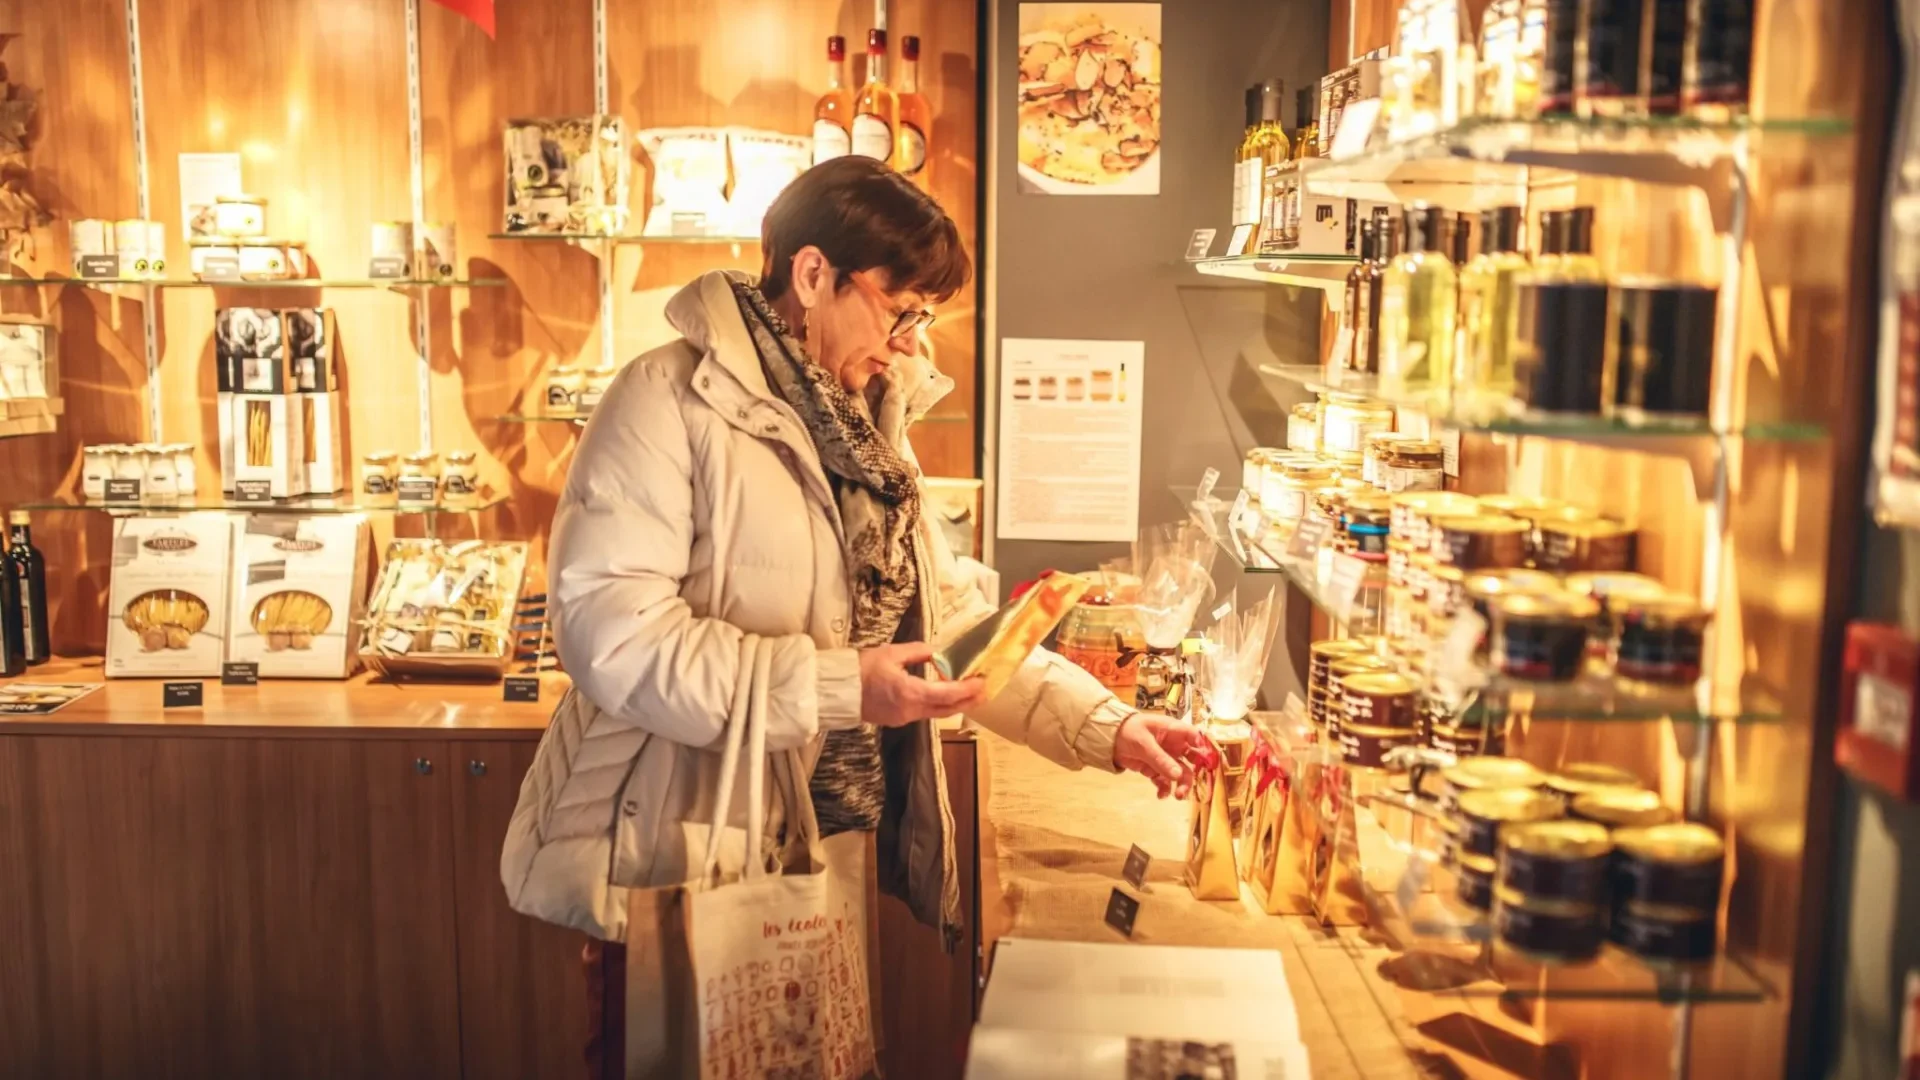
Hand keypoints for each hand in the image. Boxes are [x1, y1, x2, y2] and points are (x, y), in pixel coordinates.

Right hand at [858, 642, 985, 727]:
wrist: (837, 691)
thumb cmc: (861, 669)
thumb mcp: (892, 653)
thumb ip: (919, 652)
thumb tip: (938, 652)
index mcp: (911, 693)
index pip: (948, 694)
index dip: (968, 689)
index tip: (983, 682)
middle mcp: (911, 710)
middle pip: (947, 709)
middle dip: (969, 701)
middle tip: (985, 692)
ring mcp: (904, 718)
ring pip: (937, 713)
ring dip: (955, 704)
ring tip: (970, 694)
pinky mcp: (898, 720)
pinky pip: (924, 713)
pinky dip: (938, 705)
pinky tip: (943, 696)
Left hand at [1113, 713, 1218, 799]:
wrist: (1108, 738)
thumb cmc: (1128, 730)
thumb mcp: (1144, 743)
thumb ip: (1160, 759)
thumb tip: (1178, 775)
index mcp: (1173, 731)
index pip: (1195, 737)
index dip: (1204, 748)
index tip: (1209, 764)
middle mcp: (1174, 745)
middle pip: (1192, 759)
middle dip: (1196, 772)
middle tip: (1196, 785)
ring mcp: (1165, 758)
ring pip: (1180, 773)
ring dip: (1181, 785)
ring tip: (1177, 795)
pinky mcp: (1155, 770)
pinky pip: (1165, 781)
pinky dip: (1165, 789)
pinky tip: (1161, 795)